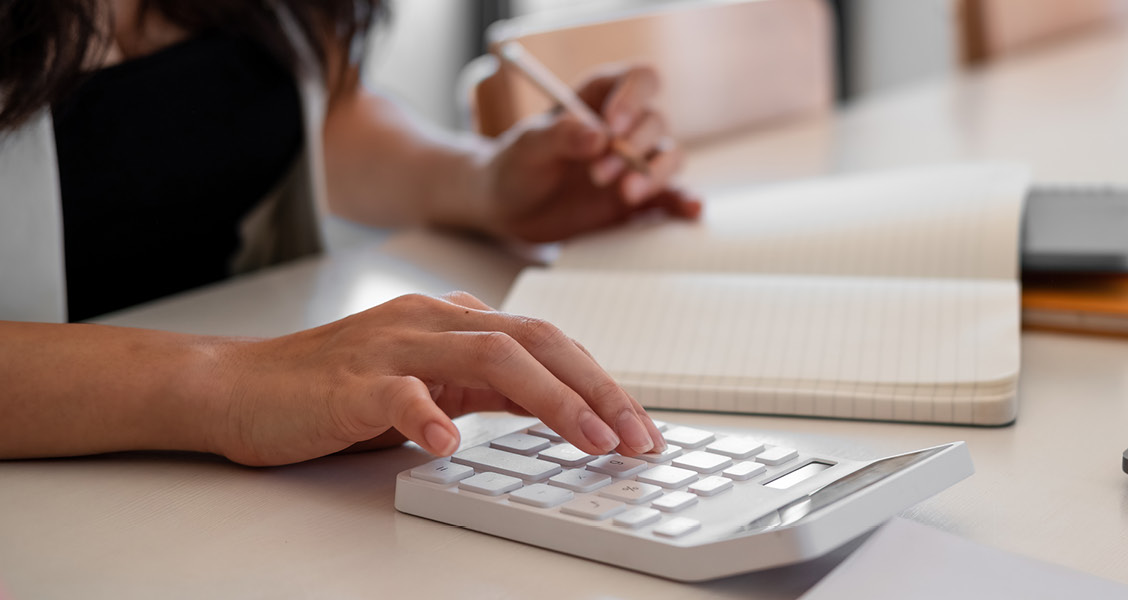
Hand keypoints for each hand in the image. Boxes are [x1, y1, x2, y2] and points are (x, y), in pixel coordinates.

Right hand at [208, 292, 665, 465]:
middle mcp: (434, 322)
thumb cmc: (335, 387)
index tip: (639, 426)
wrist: (239, 386)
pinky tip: (450, 444)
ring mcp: (394, 347)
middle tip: (636, 436)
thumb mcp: (429, 381)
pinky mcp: (351, 382)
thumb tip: (557, 402)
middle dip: (598, 389)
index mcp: (457, 322)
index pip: (549, 343)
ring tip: (589, 438)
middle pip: (537, 341)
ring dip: (550, 399)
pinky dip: (429, 417)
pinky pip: (399, 394)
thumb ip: (487, 384)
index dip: (602, 382)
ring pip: (490, 357)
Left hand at [481, 64, 701, 242]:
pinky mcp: (640, 196)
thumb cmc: (515, 166)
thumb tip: (598, 135)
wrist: (510, 209)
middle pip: (655, 121)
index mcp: (601, 97)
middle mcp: (626, 126)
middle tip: (598, 174)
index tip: (614, 125)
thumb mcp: (527, 148)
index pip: (639, 79)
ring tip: (625, 195)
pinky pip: (673, 195)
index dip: (634, 98)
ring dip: (654, 174)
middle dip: (632, 148)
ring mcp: (636, 161)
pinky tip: (690, 208)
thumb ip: (559, 136)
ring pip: (670, 155)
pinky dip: (684, 201)